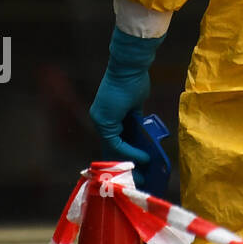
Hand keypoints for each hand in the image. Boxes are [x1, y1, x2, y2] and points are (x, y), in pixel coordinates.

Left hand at [89, 27, 164, 166]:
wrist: (130, 67)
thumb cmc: (135, 81)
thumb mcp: (136, 105)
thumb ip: (134, 120)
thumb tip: (140, 134)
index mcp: (106, 116)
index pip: (114, 140)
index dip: (127, 153)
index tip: (139, 164)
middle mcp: (100, 120)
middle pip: (112, 147)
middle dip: (126, 163)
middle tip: (139, 176)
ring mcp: (100, 121)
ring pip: (113, 148)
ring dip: (128, 161)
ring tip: (141, 173)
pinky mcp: (104, 122)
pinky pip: (116, 142)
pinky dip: (130, 151)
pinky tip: (143, 158)